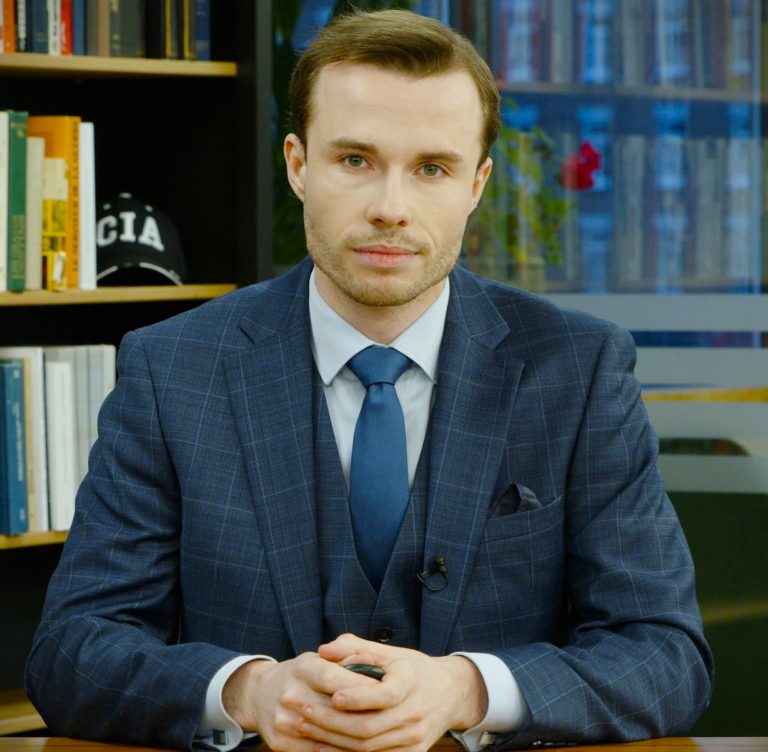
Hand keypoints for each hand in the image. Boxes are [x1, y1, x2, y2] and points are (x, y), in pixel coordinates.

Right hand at [222, 653, 378, 751]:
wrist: (259, 695)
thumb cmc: (301, 674)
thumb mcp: (319, 659)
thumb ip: (346, 658)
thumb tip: (375, 666)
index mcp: (303, 668)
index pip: (332, 677)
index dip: (359, 686)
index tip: (384, 692)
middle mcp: (291, 694)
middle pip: (332, 710)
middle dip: (363, 715)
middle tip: (391, 718)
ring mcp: (284, 721)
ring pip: (327, 737)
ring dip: (356, 739)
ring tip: (382, 736)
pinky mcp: (282, 744)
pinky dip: (341, 751)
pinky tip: (361, 749)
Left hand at [296, 634, 488, 751]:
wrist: (448, 694)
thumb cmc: (411, 669)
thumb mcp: (388, 652)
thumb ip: (355, 648)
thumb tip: (324, 650)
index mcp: (411, 682)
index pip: (385, 695)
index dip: (358, 698)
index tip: (333, 695)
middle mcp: (415, 713)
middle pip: (370, 727)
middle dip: (333, 723)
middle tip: (305, 713)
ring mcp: (414, 738)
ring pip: (369, 748)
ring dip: (334, 742)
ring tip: (307, 729)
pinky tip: (325, 747)